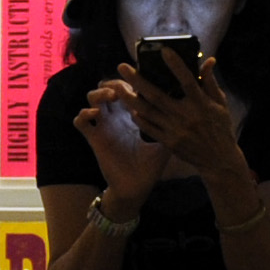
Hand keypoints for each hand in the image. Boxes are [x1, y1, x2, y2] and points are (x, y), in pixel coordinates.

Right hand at [73, 83, 168, 207]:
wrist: (136, 189)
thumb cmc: (151, 167)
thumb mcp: (165, 142)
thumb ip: (172, 125)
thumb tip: (190, 110)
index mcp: (132, 116)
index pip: (126, 89)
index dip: (129, 81)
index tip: (139, 80)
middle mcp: (116, 118)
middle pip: (106, 88)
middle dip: (112, 82)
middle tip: (123, 86)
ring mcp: (103, 127)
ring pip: (91, 98)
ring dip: (98, 93)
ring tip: (111, 97)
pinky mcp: (94, 139)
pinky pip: (80, 122)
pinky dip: (84, 114)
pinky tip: (95, 115)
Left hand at [113, 51, 245, 181]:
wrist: (218, 159)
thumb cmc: (220, 127)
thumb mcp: (220, 104)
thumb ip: (210, 82)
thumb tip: (209, 60)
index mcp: (201, 104)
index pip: (187, 80)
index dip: (176, 65)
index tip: (164, 50)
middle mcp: (186, 116)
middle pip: (157, 95)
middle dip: (137, 80)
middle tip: (122, 67)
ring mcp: (175, 130)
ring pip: (147, 112)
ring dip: (129, 99)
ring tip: (117, 87)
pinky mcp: (169, 142)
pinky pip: (149, 128)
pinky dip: (138, 118)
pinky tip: (130, 108)